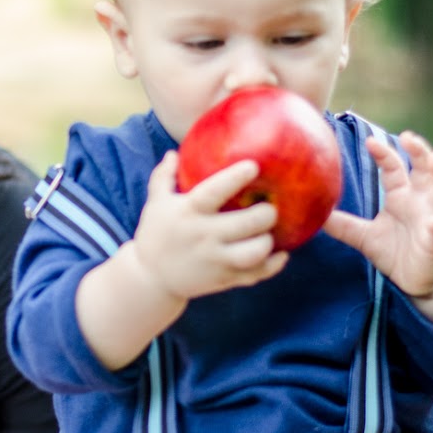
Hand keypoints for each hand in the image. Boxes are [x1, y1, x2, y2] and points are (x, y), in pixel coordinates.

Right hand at [129, 151, 286, 301]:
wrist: (150, 278)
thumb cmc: (155, 234)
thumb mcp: (155, 203)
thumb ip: (164, 176)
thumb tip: (173, 152)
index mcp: (188, 212)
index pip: (213, 192)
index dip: (235, 178)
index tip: (254, 166)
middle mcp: (203, 236)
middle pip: (245, 224)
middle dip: (266, 213)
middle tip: (271, 206)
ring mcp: (215, 260)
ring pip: (253, 253)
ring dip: (268, 241)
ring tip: (269, 232)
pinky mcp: (222, 279)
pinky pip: (254, 274)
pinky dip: (273, 266)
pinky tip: (282, 255)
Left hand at [322, 131, 432, 320]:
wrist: (416, 283)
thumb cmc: (395, 253)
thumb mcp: (364, 237)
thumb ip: (343, 225)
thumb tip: (314, 214)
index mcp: (402, 196)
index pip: (394, 167)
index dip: (384, 153)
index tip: (370, 142)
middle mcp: (421, 202)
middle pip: (426, 169)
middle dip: (420, 152)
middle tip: (410, 138)